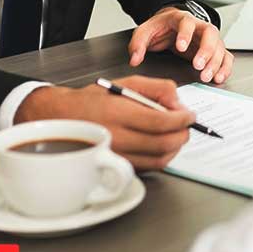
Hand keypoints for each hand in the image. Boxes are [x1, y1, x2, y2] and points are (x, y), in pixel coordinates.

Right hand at [14, 76, 193, 170]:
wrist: (61, 119)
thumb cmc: (93, 100)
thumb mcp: (126, 83)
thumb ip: (156, 88)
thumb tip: (178, 102)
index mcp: (117, 114)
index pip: (160, 122)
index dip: (182, 120)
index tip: (190, 115)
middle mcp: (116, 138)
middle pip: (163, 144)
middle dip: (182, 134)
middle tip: (187, 125)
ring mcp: (116, 157)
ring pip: (159, 160)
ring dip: (175, 148)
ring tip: (176, 134)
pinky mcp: (116, 168)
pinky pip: (148, 167)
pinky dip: (161, 156)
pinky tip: (161, 144)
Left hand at [127, 6, 234, 84]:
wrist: (171, 25)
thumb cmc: (161, 28)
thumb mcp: (145, 31)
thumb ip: (138, 44)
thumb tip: (135, 59)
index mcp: (182, 19)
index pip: (187, 23)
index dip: (186, 34)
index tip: (180, 47)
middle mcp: (200, 27)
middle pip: (210, 33)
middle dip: (206, 51)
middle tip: (197, 66)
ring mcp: (209, 38)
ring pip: (219, 46)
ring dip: (215, 63)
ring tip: (206, 77)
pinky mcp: (214, 49)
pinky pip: (225, 56)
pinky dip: (224, 67)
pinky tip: (219, 77)